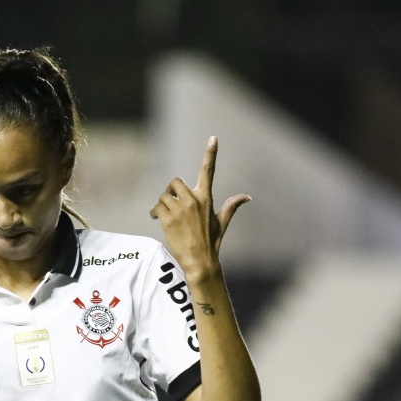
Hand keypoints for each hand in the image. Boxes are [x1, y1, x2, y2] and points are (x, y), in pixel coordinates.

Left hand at [149, 136, 249, 277]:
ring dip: (161, 204)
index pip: (208, 171)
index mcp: (207, 199)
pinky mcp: (168, 219)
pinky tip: (156, 219)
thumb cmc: (211, 242)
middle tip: (169, 200)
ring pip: (164, 196)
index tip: (213, 138)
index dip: (211, 153)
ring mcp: (180, 210)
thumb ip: (231, 206)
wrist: (199, 261)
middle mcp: (194, 201)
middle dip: (170, 190)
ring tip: (162, 215)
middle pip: (175, 182)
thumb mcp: (221, 222)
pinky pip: (156, 207)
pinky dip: (154, 212)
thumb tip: (247, 197)